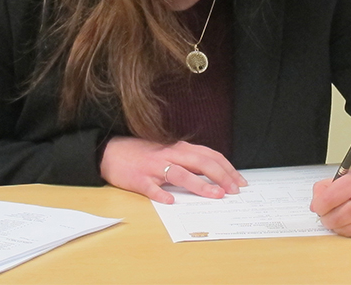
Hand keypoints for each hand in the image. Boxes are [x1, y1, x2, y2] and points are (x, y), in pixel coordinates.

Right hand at [100, 137, 247, 203]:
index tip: (240, 181)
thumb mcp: (170, 151)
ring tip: (215, 195)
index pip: (210, 156)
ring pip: (180, 174)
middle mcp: (170, 154)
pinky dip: (161, 195)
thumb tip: (214, 175)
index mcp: (180, 148)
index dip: (227, 168)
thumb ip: (189, 160)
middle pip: (200, 162)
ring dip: (200, 185)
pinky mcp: (138, 179)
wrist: (111, 151)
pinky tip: (171, 202)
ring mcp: (154, 167)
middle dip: (221, 176)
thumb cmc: (144, 153)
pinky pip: (151, 188)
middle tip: (234, 190)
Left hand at [309, 159, 350, 236]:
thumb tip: (316, 202)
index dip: (319, 204)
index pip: (330, 196)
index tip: (317, 206)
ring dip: (338, 227)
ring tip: (338, 220)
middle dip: (326, 219)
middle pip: (337, 216)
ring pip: (347, 230)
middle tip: (325, 216)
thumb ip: (335, 184)